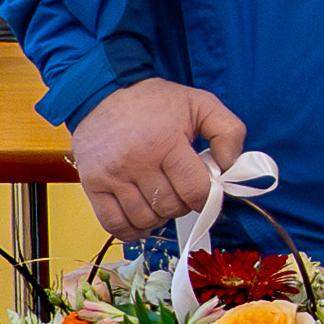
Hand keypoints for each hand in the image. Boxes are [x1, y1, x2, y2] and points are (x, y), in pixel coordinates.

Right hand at [68, 78, 248, 239]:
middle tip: (181, 188)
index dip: (207, 196)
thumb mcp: (201, 104)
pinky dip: (132, 230)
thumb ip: (229, 133)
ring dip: (159, 216)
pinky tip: (142, 216)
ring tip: (161, 198)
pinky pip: (114, 225)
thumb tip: (231, 167)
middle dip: (183, 204)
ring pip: (146, 219)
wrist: (102, 93)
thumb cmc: (154, 102)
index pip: (195, 191)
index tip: (204, 190)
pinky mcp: (92, 185)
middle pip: (171, 207)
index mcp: (166, 142)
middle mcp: (136, 161)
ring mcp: (112, 175)